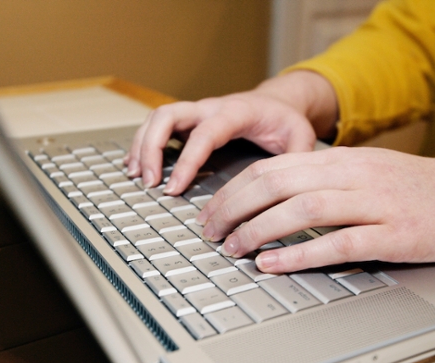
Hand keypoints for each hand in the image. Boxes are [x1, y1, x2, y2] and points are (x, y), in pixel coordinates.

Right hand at [125, 71, 337, 194]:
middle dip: (151, 148)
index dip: (186, 160)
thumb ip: (297, 157)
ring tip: (136, 176)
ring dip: (141, 146)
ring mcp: (195, 112)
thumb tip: (287, 185)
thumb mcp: (299, 135)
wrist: (276, 102)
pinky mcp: (187, 121)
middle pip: (167, 116)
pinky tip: (135, 167)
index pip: (203, 134)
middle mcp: (209, 108)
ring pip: (156, 118)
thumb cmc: (284, 120)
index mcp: (235, 112)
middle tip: (149, 181)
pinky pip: (156, 126)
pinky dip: (142, 145)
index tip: (174, 187)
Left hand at [196, 147, 434, 272]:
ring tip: (233, 248)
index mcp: (341, 160)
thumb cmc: (416, 190)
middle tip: (211, 232)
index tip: (212, 211)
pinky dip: (300, 254)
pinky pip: (338, 243)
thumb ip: (322, 182)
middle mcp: (353, 176)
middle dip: (234, 208)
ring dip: (259, 230)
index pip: (272, 167)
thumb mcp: (365, 173)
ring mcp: (375, 204)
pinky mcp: (394, 234)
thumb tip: (271, 201)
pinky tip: (273, 264)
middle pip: (277, 184)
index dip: (234, 190)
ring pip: (302, 209)